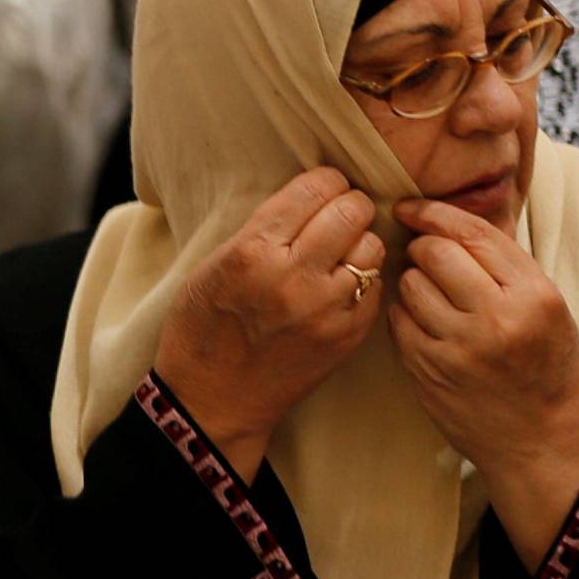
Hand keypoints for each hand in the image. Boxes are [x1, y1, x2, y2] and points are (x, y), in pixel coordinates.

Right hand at [154, 168, 385, 480]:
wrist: (214, 398)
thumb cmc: (203, 325)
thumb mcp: (215, 262)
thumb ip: (261, 230)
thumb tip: (306, 199)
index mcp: (254, 250)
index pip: (312, 190)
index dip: (326, 179)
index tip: (325, 183)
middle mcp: (294, 277)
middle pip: (351, 212)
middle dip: (349, 202)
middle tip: (341, 209)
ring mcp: (325, 311)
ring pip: (371, 247)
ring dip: (360, 240)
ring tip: (344, 247)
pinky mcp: (346, 339)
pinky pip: (376, 288)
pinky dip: (366, 276)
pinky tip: (346, 281)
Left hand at [392, 198, 578, 571]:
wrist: (544, 446)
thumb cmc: (547, 369)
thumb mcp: (546, 307)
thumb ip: (501, 264)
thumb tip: (441, 220)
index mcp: (533, 296)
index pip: (471, 233)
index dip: (432, 213)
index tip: (411, 208)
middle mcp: (497, 319)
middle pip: (433, 252)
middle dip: (422, 248)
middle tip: (426, 258)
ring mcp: (459, 347)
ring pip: (409, 283)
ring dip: (413, 281)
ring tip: (431, 295)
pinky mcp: (430, 370)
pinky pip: (398, 319)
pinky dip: (405, 314)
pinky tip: (424, 323)